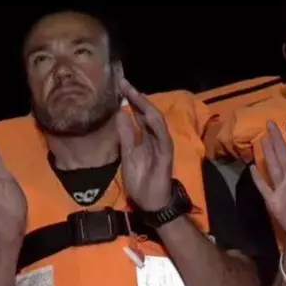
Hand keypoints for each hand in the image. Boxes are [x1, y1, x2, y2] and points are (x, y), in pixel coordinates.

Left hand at [116, 79, 174, 211]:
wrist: (150, 203)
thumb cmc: (141, 180)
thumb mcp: (128, 154)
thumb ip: (126, 135)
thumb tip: (120, 114)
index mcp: (145, 137)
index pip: (138, 114)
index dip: (130, 100)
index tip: (119, 86)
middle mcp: (155, 137)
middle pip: (147, 113)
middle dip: (136, 98)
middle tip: (124, 83)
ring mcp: (162, 145)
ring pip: (156, 121)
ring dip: (146, 106)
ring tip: (134, 93)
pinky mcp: (166, 155)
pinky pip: (162, 137)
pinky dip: (156, 125)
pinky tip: (147, 114)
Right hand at [250, 121, 285, 242]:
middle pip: (283, 155)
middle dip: (277, 139)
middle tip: (270, 123)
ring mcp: (281, 188)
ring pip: (273, 167)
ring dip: (268, 153)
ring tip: (263, 139)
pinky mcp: (274, 200)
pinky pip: (264, 188)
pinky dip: (259, 179)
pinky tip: (253, 168)